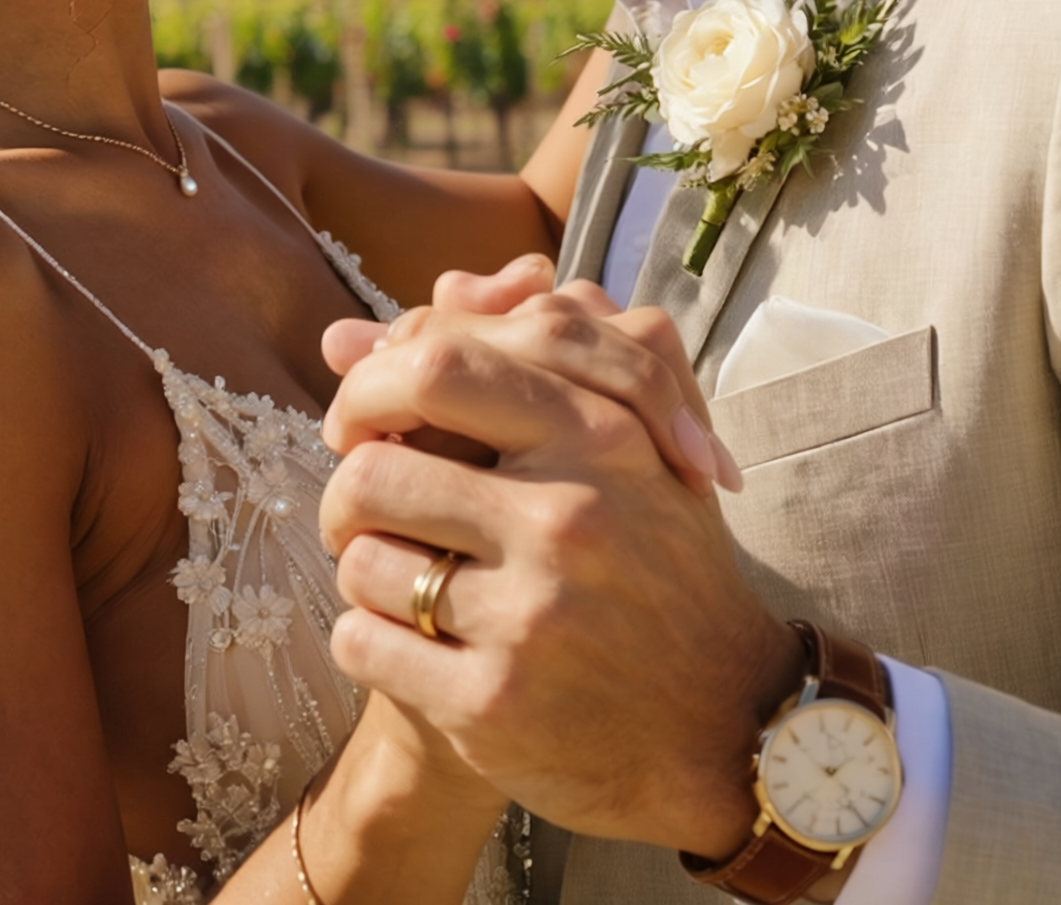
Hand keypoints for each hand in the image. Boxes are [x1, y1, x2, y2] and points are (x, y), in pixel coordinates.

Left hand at [317, 289, 798, 856]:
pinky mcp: (493, 704)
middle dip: (346, 492)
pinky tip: (408, 643)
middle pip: (374, 471)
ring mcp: (531, 617)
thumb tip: (341, 338)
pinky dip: (365, 639)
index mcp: (599, 437)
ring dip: (361, 570)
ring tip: (399, 580)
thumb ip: (497, 372)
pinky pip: (360, 642)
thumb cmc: (642, 559)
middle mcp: (567, 520)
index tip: (363, 422)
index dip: (370, 387)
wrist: (719, 722)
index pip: (438, 364)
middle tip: (358, 511)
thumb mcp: (615, 446)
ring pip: (360, 562)